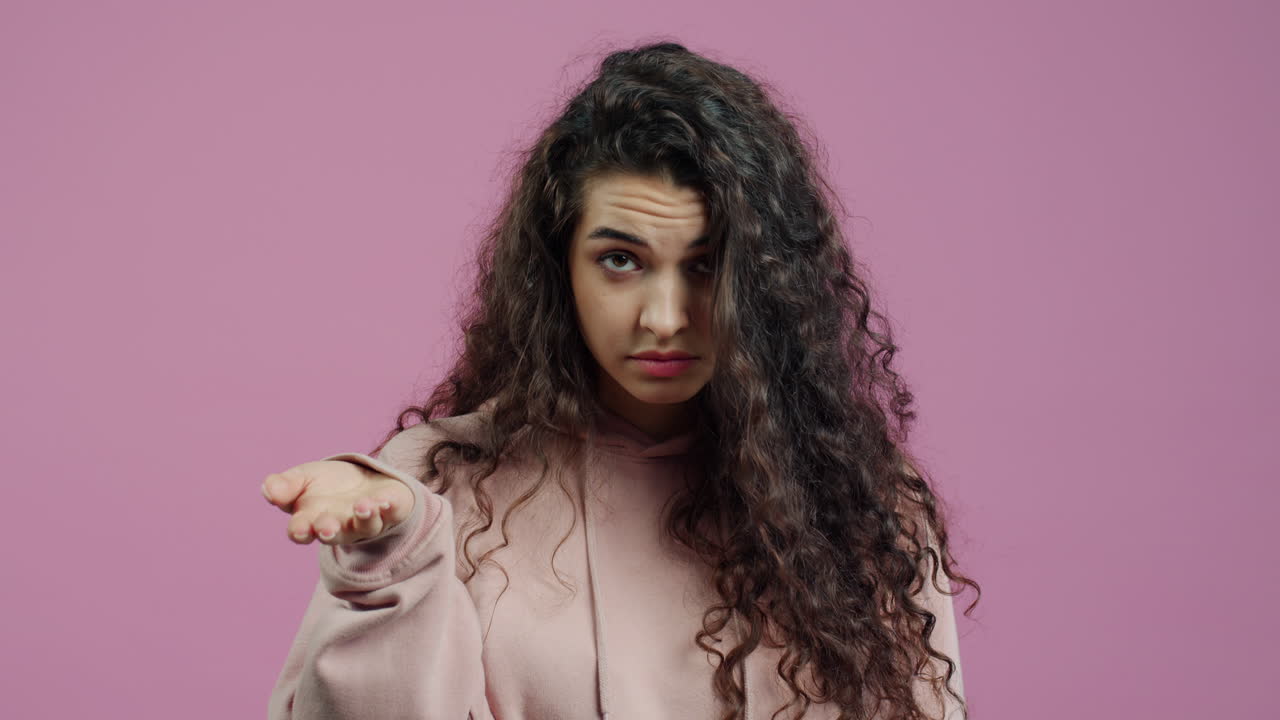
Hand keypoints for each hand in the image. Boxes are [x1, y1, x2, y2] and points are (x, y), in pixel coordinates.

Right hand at [261, 460, 415, 544]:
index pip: (302, 531)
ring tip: (363, 506)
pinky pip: (393, 512)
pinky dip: (390, 507)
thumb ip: (285, 485)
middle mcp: (341, 526)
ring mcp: (368, 521)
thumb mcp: (303, 478)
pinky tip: (385, 499)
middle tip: (326, 527)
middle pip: (334, 534)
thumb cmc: (329, 485)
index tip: (300, 528)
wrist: (365, 478)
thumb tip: (269, 489)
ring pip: (367, 526)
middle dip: (330, 530)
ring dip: (364, 517)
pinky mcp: (393, 509)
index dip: (301, 531)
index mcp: (313, 520)